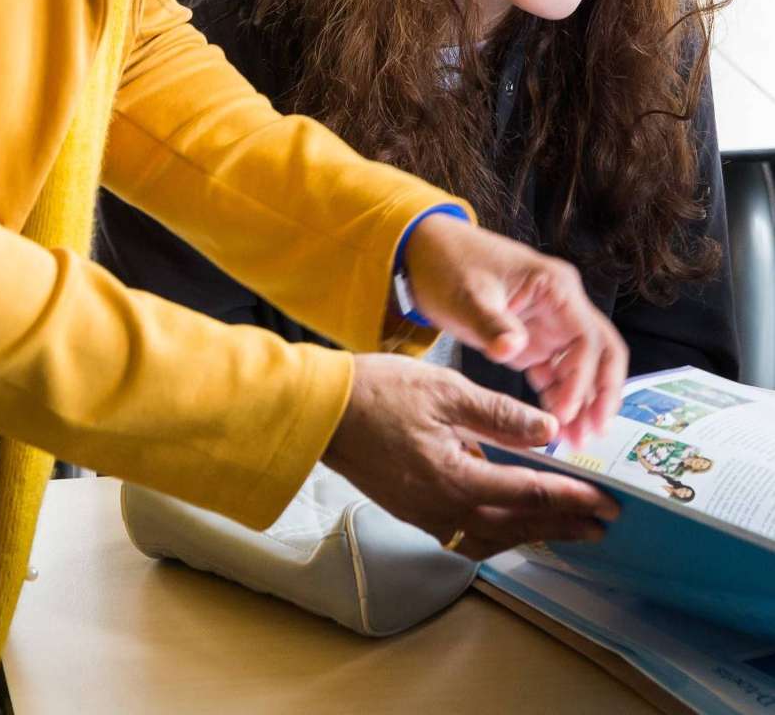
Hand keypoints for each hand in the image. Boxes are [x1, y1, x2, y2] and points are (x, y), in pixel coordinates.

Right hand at [323, 355, 619, 560]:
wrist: (321, 410)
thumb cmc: (379, 392)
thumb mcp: (446, 391)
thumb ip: (501, 415)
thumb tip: (550, 434)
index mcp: (456, 479)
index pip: (529, 493)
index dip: (572, 497)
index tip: (605, 500)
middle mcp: (444, 510)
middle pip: (516, 525)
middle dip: (561, 525)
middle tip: (601, 524)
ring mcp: (426, 515)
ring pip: (493, 535)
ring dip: (532, 533)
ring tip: (565, 528)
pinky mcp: (414, 511)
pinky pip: (468, 531)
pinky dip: (499, 529)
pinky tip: (510, 516)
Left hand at [405, 216, 626, 444]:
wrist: (426, 253)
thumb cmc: (449, 264)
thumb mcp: (467, 296)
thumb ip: (492, 324)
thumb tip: (514, 349)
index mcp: (556, 287)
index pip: (588, 339)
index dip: (583, 380)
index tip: (565, 414)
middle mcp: (562, 305)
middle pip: (601, 353)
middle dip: (600, 395)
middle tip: (591, 435)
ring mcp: (550, 323)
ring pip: (583, 367)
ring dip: (583, 402)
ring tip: (576, 441)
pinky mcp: (533, 339)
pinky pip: (558, 371)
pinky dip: (560, 396)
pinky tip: (555, 424)